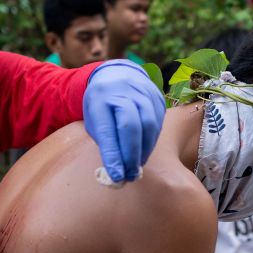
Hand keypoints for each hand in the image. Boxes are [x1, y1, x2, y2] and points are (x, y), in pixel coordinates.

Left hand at [83, 60, 165, 183]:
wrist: (117, 76)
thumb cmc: (103, 105)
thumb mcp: (95, 121)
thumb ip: (105, 143)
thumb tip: (117, 173)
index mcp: (100, 97)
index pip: (108, 129)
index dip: (113, 154)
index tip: (116, 176)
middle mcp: (123, 91)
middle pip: (131, 127)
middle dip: (131, 155)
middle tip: (130, 175)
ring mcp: (143, 91)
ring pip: (149, 126)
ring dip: (144, 151)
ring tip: (136, 167)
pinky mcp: (158, 97)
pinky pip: (158, 123)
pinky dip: (151, 141)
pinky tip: (144, 151)